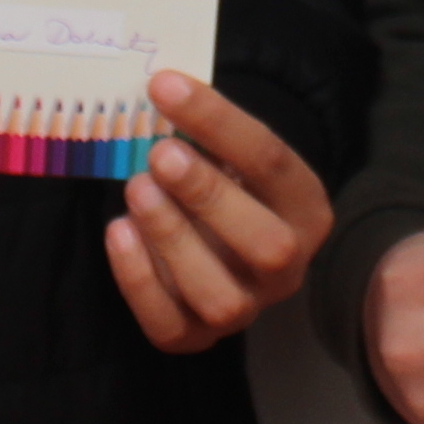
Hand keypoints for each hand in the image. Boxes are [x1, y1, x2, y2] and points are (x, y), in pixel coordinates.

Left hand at [104, 73, 332, 351]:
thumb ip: (204, 129)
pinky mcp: (198, 337)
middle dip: (209, 196)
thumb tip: (160, 87)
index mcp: (305, 208)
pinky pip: (171, 327)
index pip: (272, 163)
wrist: (222, 240)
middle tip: (160, 153)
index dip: (219, 123)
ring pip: (221, 298)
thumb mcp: (229, 152)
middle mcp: (286, 267)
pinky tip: (118, 231)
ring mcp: (246, 308)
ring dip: (174, 240)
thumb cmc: (224, 182)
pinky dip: (140, 281)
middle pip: (267, 245)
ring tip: (136, 190)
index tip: (166, 86)